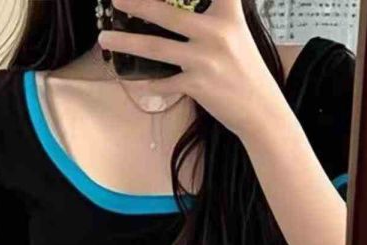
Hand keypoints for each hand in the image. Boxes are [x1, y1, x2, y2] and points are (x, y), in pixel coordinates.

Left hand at [98, 0, 286, 136]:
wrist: (261, 111)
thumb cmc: (247, 74)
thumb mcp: (237, 36)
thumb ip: (214, 19)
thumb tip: (180, 14)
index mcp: (229, 15)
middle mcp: (216, 33)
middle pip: (166, 11)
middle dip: (135, 4)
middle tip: (115, 0)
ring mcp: (204, 59)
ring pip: (155, 46)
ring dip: (126, 42)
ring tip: (105, 38)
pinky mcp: (197, 85)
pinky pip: (164, 82)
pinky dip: (148, 83)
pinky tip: (135, 82)